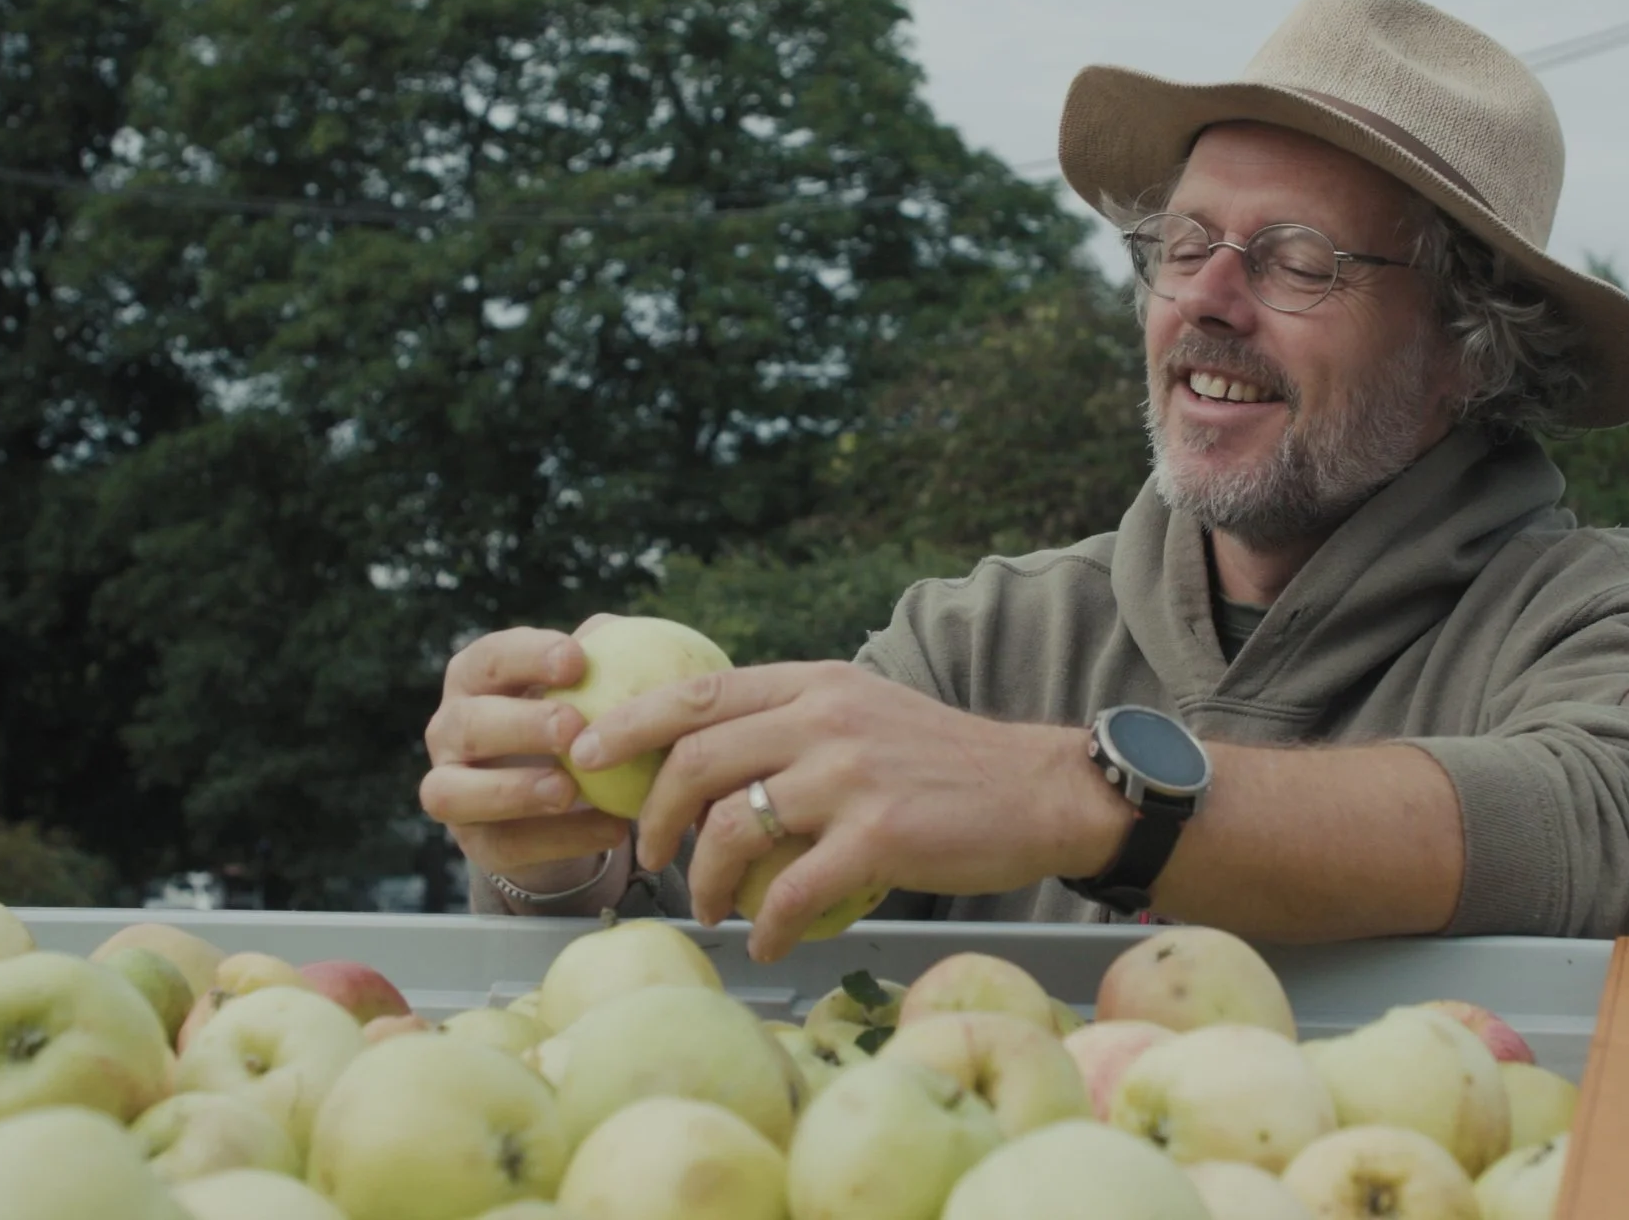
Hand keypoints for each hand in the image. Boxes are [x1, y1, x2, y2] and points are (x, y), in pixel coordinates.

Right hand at [422, 617, 632, 899]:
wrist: (565, 799)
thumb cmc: (575, 718)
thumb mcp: (589, 684)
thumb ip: (605, 656)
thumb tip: (620, 636)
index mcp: (476, 680)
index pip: (490, 658)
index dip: (527, 657)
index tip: (576, 661)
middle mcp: (450, 730)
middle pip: (468, 724)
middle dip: (519, 725)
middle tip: (573, 727)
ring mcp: (452, 789)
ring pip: (456, 792)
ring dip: (513, 791)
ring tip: (569, 789)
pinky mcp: (475, 843)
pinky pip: (505, 845)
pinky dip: (557, 840)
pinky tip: (610, 829)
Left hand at [566, 661, 1131, 958]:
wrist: (1040, 792)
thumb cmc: (948, 764)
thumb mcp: (867, 711)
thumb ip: (797, 720)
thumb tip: (712, 749)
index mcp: (816, 684)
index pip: (699, 692)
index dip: (630, 725)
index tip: (587, 758)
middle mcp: (826, 719)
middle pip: (697, 760)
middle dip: (653, 816)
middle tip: (648, 854)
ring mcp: (851, 777)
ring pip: (732, 828)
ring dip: (704, 880)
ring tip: (710, 908)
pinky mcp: (878, 836)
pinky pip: (791, 892)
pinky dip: (768, 927)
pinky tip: (767, 944)